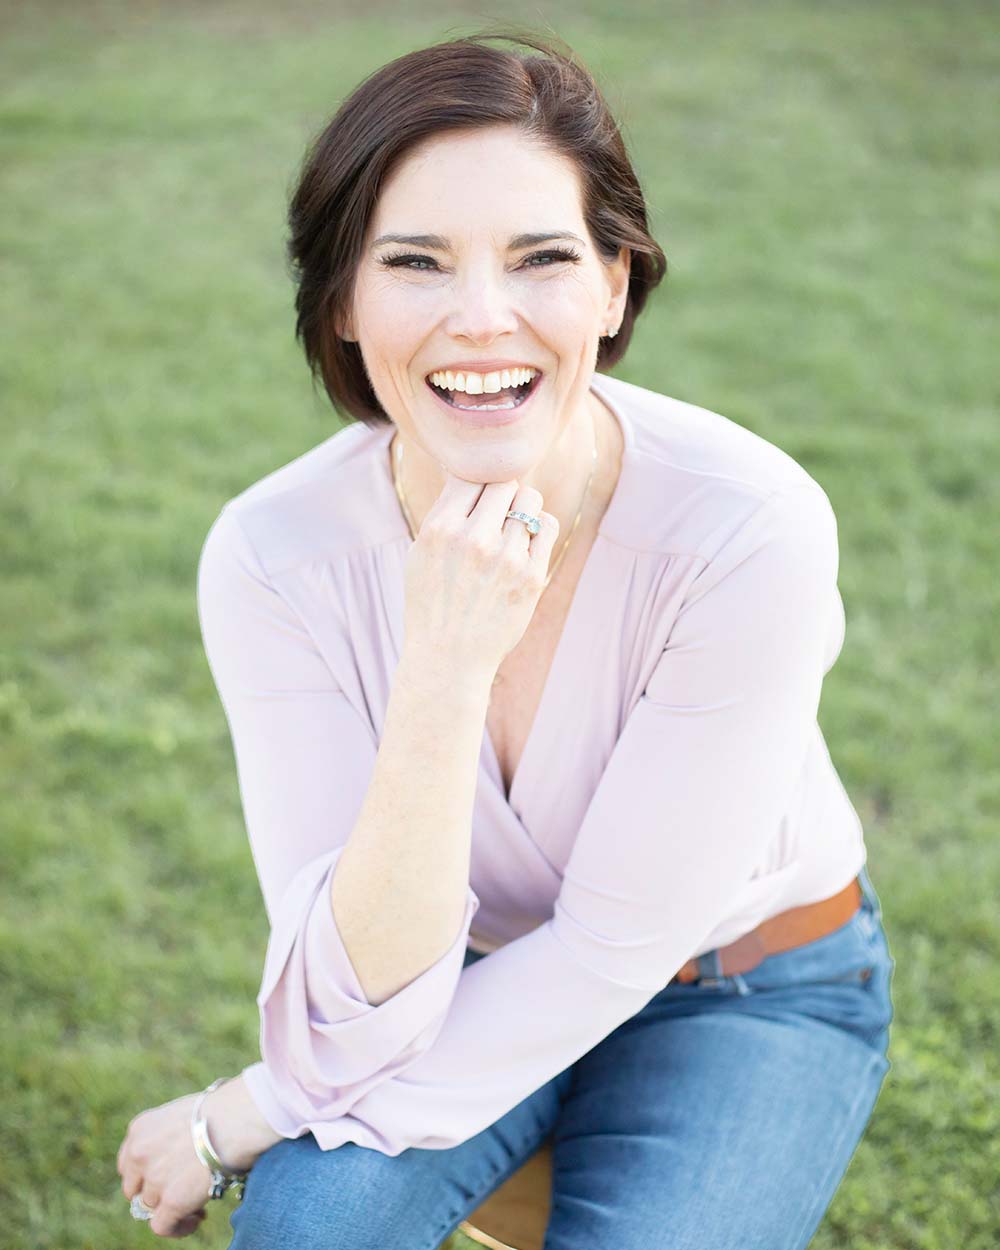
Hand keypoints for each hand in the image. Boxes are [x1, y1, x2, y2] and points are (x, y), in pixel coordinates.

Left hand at [117, 1075, 281, 1237]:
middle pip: (136, 1187)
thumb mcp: (183, 1114)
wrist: (236, 1119)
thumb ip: (169, 1136)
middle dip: (155, 1191)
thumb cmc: (222, 1110)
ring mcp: (154, 1178)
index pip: (129, 1163)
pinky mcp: (171, 1201)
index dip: (145, 1174)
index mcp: (141, 1129)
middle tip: (179, 1190)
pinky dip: (178, 1227)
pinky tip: (196, 1219)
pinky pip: (162, 1226)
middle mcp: (139, 1154)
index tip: (164, 1176)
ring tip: (198, 1200)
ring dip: (173, 1206)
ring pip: (153, 1205)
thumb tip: (178, 1157)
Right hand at [402, 471, 558, 676]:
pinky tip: (526, 542)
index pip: (470, 476)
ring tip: (511, 526)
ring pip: (530, 499)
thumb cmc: (432, 603)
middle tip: (496, 513)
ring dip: (523, 507)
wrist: (449, 658)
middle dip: (502, 493)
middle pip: (504, 482)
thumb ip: (445, 512)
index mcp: (440, 530)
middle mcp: (473, 540)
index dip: (477, 484)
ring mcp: (506, 559)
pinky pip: (547, 525)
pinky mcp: (531, 577)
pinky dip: (538, 527)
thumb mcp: (421, 554)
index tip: (477, 499)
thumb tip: (470, 471)